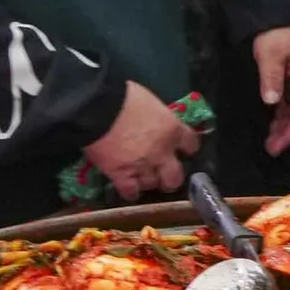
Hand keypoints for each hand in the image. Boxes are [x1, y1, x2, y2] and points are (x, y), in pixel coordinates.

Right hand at [83, 80, 202, 200]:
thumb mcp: (150, 101)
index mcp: (172, 129)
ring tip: (141, 179)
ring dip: (148, 181)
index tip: (184, 150)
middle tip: (164, 175)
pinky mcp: (120, 174)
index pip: (191, 144)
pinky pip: (129, 192)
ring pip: (152, 184)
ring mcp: (142, 166)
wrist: (98, 108)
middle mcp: (162, 152)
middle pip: (175, 176)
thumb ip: (157, 116)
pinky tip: (128, 189)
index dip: (188, 148)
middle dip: (171, 178)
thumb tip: (154, 120)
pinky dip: (130, 192)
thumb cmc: (123, 97)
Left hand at [251, 29, 289, 155]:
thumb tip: (272, 101)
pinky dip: (278, 118)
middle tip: (274, 149)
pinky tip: (270, 129)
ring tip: (270, 145)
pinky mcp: (285, 83)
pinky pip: (285, 106)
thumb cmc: (277, 35)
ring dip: (283, 129)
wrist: (273, 18)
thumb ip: (271, 78)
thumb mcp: (271, 55)